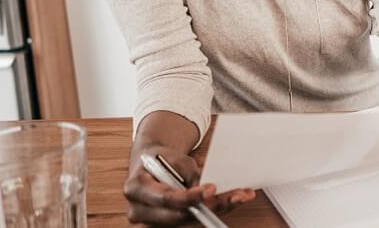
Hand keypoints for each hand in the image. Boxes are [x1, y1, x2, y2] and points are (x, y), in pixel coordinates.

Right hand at [123, 144, 254, 224]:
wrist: (150, 163)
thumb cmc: (162, 158)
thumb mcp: (175, 158)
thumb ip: (189, 174)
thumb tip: (208, 191)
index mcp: (136, 187)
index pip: (165, 198)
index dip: (189, 197)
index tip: (211, 189)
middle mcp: (139, 210)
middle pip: (178, 216)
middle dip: (210, 207)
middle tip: (236, 196)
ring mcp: (151, 221)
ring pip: (188, 220)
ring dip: (217, 210)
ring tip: (242, 196)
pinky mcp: (165, 224)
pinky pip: (190, 219)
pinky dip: (212, 210)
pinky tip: (232, 200)